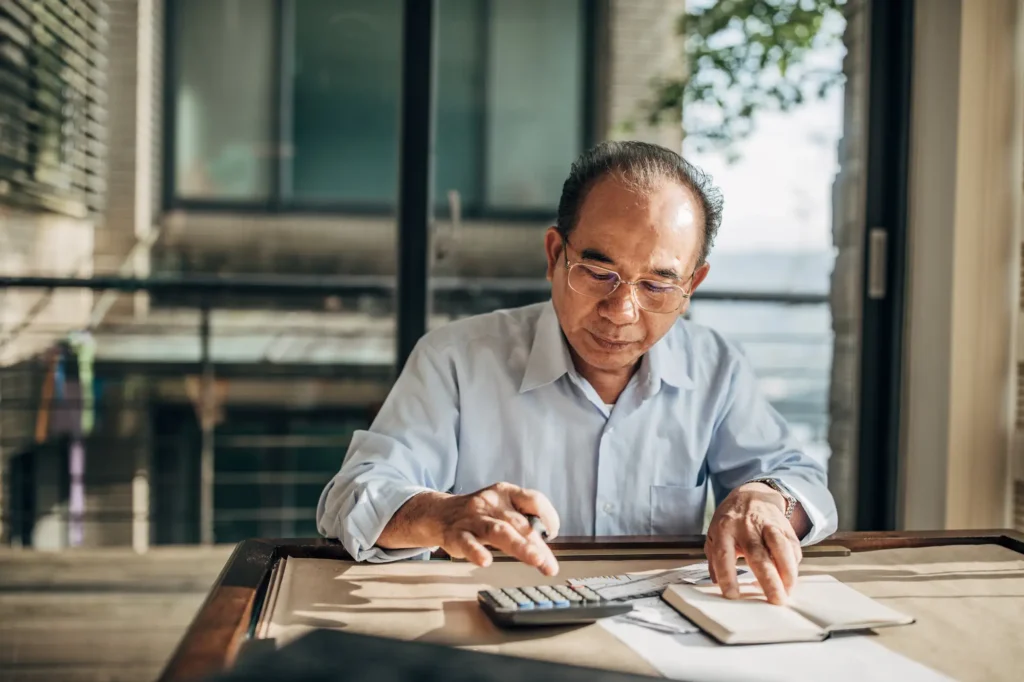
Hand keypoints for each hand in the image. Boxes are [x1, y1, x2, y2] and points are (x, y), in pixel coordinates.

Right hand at [428, 482, 560, 575]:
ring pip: (498, 531)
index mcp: (506, 493)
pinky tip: (485, 561)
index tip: (553, 533)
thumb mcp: (503, 508)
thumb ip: (523, 523)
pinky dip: (476, 551)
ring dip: (520, 546)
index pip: (533, 499)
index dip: (548, 515)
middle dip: (537, 545)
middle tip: (549, 565)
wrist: (441, 513)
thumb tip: (547, 546)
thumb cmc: (480, 514)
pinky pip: (467, 542)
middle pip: (519, 523)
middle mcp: (491, 503)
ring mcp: (474, 518)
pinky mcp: (457, 534)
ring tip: (535, 560)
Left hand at [704, 482, 801, 604]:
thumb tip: (716, 583)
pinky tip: (790, 577)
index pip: (724, 554)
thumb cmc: (730, 521)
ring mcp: (768, 525)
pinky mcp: (785, 527)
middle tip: (775, 601)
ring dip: (787, 571)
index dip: (728, 576)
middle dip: (768, 580)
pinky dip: (794, 564)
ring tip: (788, 592)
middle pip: (758, 554)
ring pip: (781, 547)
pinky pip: (793, 546)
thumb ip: (714, 559)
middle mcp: (746, 526)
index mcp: (724, 528)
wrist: (751, 494)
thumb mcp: (714, 534)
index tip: (732, 595)